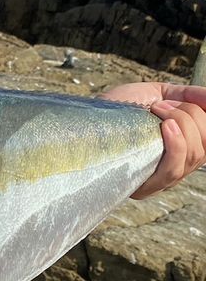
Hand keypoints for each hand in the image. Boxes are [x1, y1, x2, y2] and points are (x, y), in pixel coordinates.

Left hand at [102, 82, 205, 198]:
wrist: (86, 116)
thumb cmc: (120, 107)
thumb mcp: (160, 94)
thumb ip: (190, 96)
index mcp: (179, 153)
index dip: (204, 121)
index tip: (185, 102)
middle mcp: (171, 171)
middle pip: (202, 151)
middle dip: (192, 118)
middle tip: (163, 105)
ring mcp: (157, 181)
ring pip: (192, 157)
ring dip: (183, 125)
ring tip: (159, 110)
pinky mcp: (141, 186)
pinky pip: (172, 170)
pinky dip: (176, 144)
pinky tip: (166, 126)